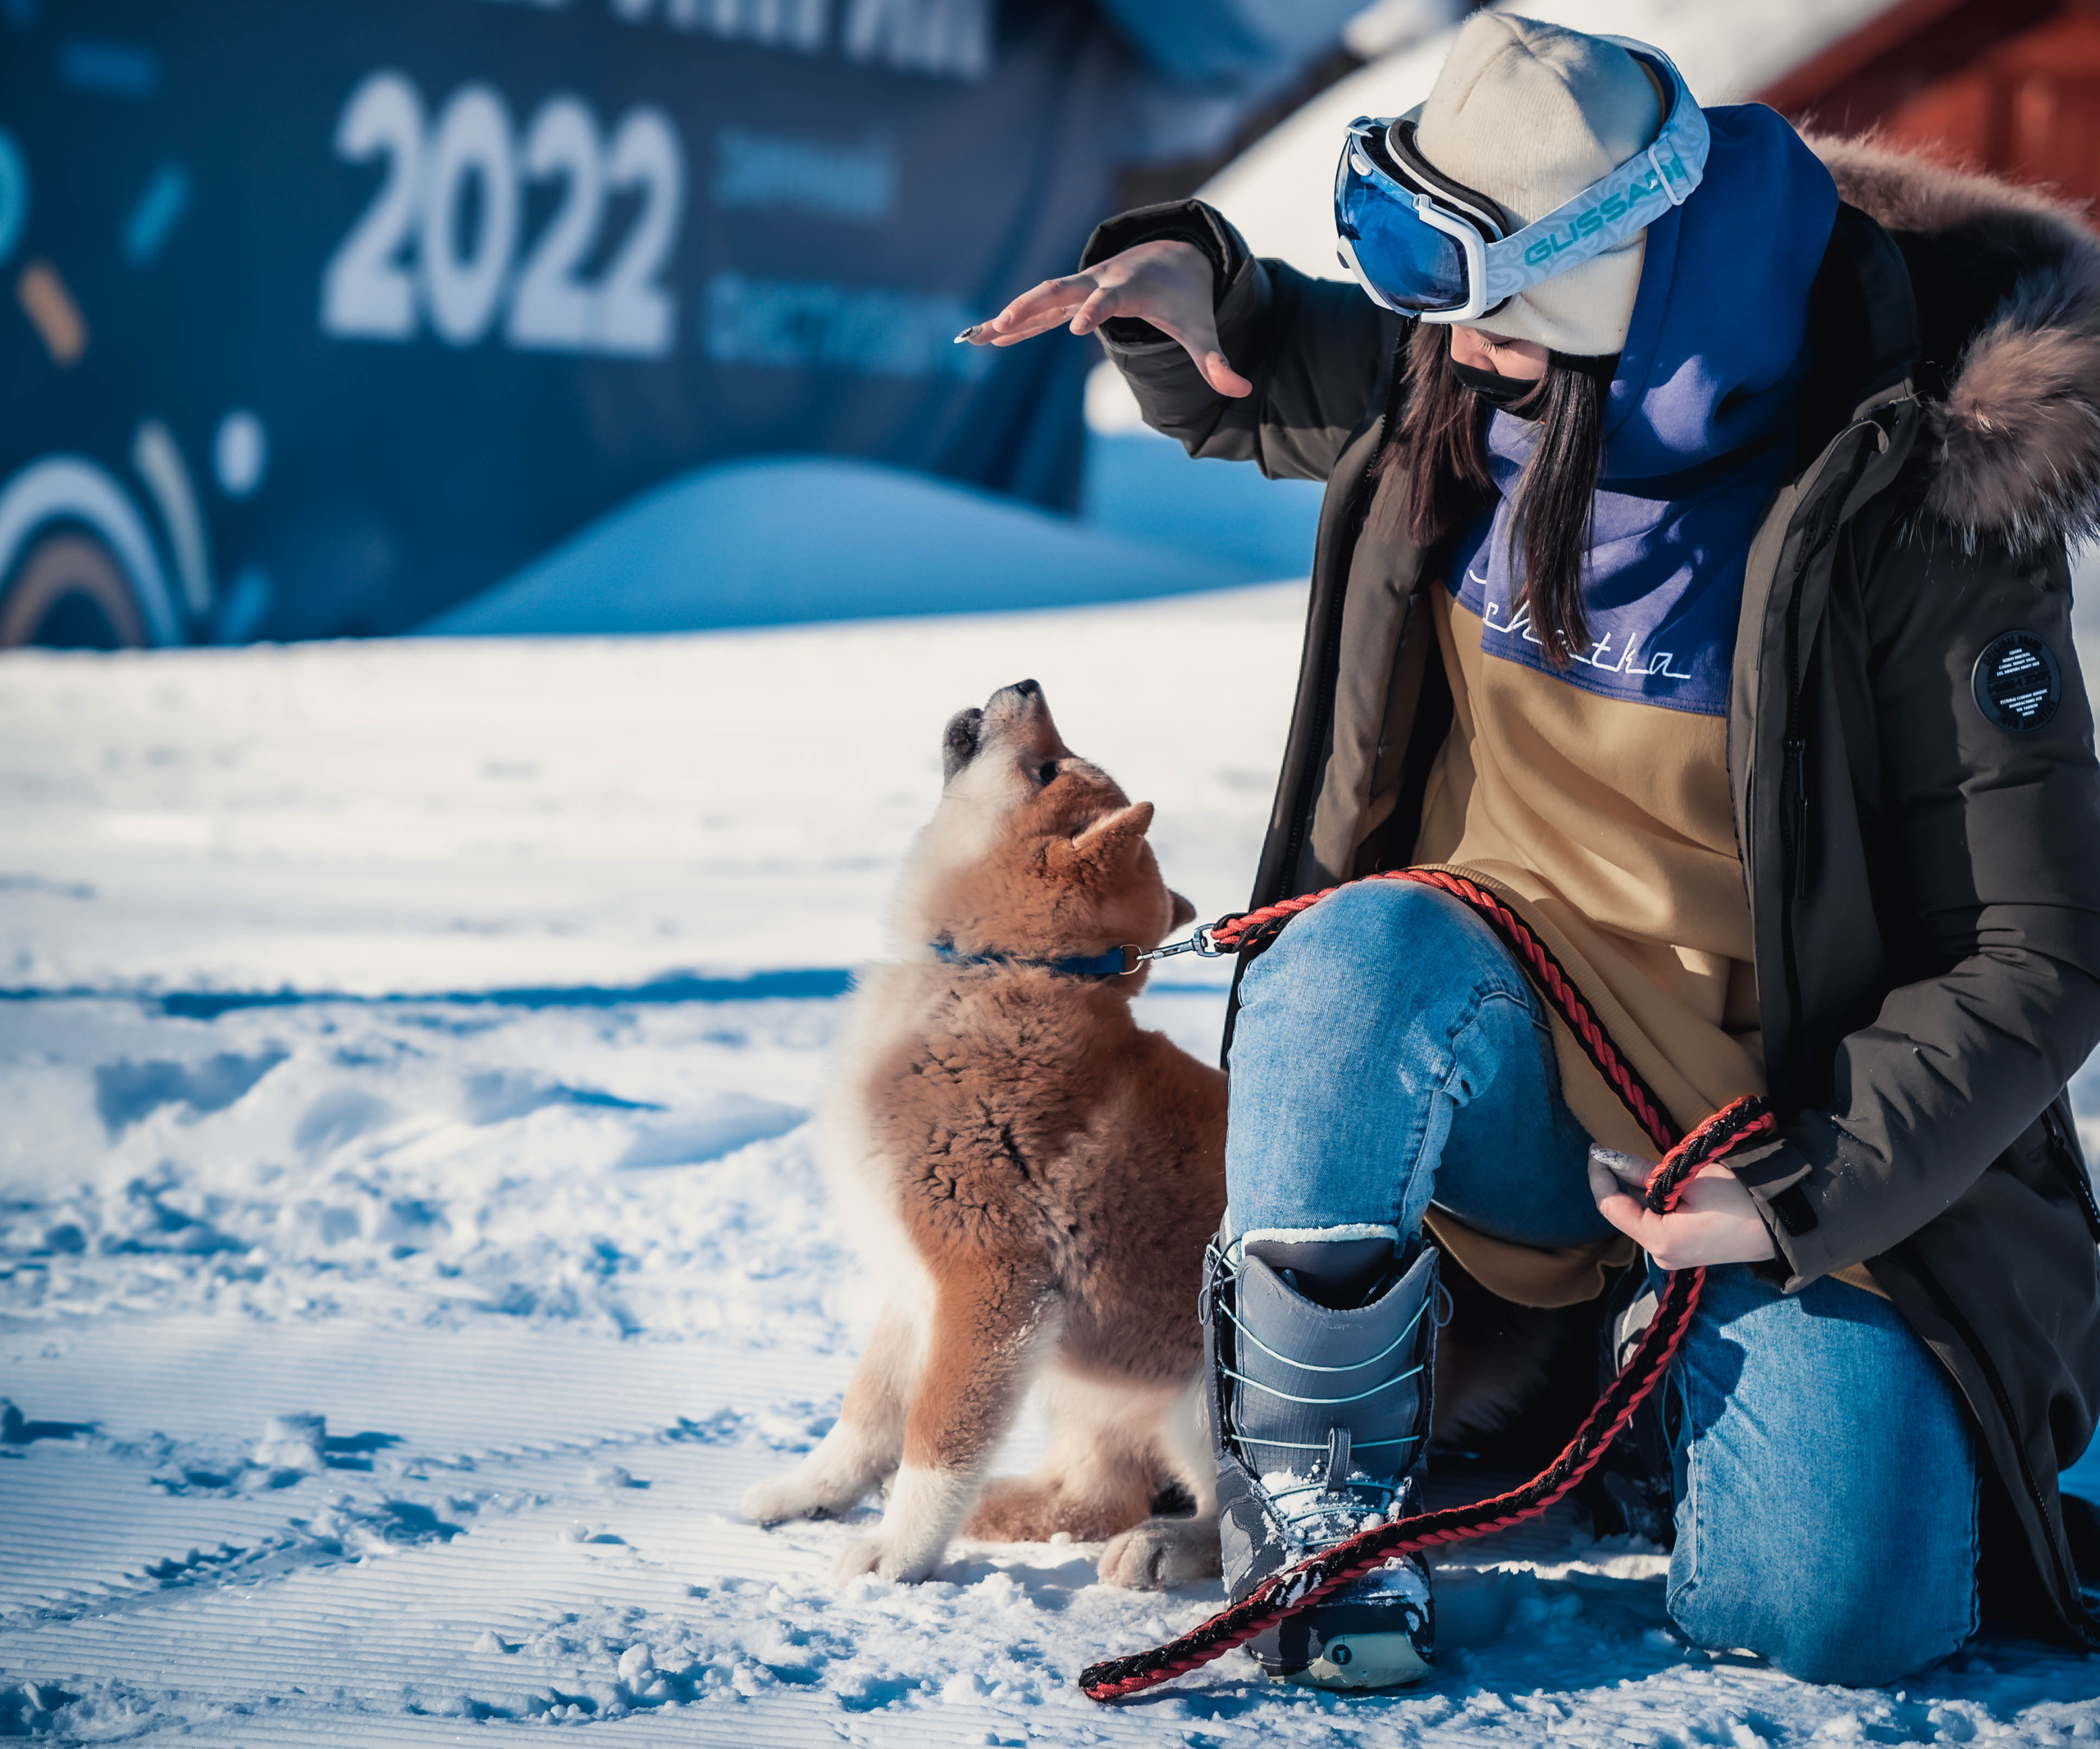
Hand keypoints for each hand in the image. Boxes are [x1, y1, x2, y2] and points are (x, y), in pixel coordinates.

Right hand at [957, 239, 1251, 398]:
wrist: (1173, 259)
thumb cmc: (1185, 298)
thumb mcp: (1202, 327)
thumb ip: (1217, 360)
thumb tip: (1243, 390)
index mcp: (1129, 287)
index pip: (1109, 298)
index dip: (1095, 310)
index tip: (1077, 327)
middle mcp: (1099, 282)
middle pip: (1061, 289)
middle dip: (1033, 305)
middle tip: (1005, 322)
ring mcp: (1080, 289)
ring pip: (1040, 298)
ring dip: (1012, 316)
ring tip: (979, 336)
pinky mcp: (1070, 298)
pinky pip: (1037, 310)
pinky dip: (1014, 323)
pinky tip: (986, 338)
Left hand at [1587, 1145, 1777, 1269]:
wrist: (1781, 1223)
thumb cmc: (1740, 1198)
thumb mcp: (1687, 1177)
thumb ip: (1644, 1171)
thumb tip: (1608, 1159)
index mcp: (1659, 1240)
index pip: (1611, 1206)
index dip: (1600, 1176)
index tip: (1596, 1150)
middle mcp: (1660, 1255)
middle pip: (1625, 1211)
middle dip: (1621, 1181)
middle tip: (1619, 1151)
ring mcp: (1672, 1256)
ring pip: (1641, 1214)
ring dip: (1640, 1189)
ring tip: (1651, 1166)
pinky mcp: (1684, 1251)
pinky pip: (1657, 1221)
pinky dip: (1655, 1200)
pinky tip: (1667, 1183)